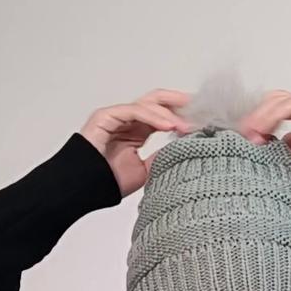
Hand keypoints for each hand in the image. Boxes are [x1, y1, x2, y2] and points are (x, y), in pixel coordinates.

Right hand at [79, 88, 193, 197]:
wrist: (86, 189)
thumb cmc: (109, 181)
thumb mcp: (147, 170)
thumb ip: (163, 156)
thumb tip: (186, 148)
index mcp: (138, 130)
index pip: (163, 113)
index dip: (183, 114)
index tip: (203, 119)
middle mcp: (129, 119)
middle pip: (158, 101)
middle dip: (180, 102)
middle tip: (201, 108)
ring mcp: (117, 116)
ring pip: (148, 104)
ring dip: (170, 113)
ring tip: (187, 125)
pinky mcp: (106, 116)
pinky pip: (134, 110)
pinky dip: (154, 116)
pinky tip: (170, 125)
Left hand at [237, 90, 290, 191]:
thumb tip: (282, 141)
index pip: (280, 109)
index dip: (260, 120)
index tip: (245, 137)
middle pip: (276, 100)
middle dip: (255, 115)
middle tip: (240, 133)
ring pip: (279, 101)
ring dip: (259, 117)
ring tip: (247, 134)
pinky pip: (289, 106)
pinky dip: (271, 117)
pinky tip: (260, 130)